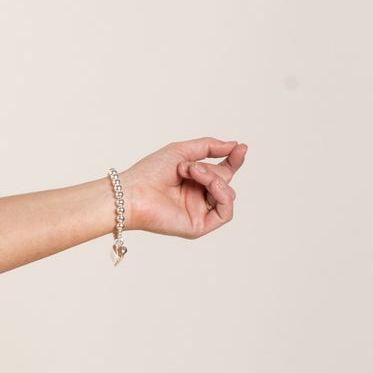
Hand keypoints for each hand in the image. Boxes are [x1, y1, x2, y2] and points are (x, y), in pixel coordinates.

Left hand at [119, 138, 246, 238]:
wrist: (131, 192)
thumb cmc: (149, 172)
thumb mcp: (182, 150)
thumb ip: (209, 147)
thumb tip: (235, 145)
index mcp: (194, 181)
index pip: (223, 171)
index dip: (234, 160)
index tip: (240, 147)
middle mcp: (198, 198)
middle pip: (225, 180)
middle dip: (212, 169)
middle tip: (188, 166)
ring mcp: (198, 213)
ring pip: (227, 194)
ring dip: (213, 178)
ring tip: (190, 172)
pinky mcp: (198, 227)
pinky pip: (225, 212)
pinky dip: (222, 194)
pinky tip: (208, 185)